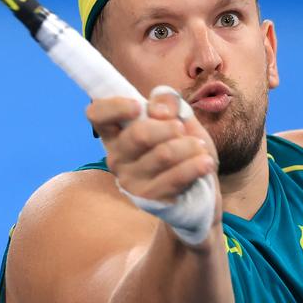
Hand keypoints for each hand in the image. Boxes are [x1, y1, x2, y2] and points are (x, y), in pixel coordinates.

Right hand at [86, 89, 218, 204]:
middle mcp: (116, 157)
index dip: (114, 106)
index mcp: (116, 133)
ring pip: (163, 154)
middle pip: (139, 134)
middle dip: (170, 127)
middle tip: (183, 130)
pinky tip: (205, 163)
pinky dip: (195, 165)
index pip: (96, 114)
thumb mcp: (180, 118)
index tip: (138, 106)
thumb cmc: (182, 148)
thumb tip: (160, 110)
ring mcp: (129, 180)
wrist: (198, 191)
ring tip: (200, 147)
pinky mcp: (148, 199)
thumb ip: (169, 104)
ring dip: (190, 146)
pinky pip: (175, 176)